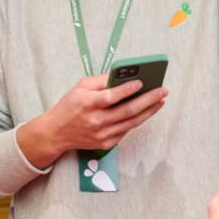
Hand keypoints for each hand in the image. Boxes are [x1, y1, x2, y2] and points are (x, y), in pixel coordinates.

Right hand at [17, 74, 166, 168]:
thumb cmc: (70, 106)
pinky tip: (147, 110)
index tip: (142, 82)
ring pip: (132, 122)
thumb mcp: (81, 87)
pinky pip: (126, 130)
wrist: (56, 133)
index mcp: (88, 104)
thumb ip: (101, 80)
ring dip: (149, 111)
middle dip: (149, 100)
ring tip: (161, 100)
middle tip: (163, 91)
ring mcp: (102, 134)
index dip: (128, 89)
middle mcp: (96, 121)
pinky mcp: (106, 143)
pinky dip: (138, 120)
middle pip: (128, 111)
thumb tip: (125, 75)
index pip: (111, 97)